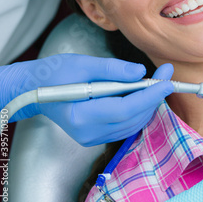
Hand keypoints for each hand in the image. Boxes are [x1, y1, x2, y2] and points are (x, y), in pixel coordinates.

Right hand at [0, 55, 173, 144]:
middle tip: (167, 73)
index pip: (123, 109)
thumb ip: (112, 69)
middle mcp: (87, 132)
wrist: (35, 89)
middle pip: (131, 118)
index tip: (167, 81)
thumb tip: (140, 72)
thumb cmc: (54, 73)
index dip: (148, 96)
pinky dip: (138, 109)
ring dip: (148, 103)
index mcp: (80, 115)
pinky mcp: (96, 135)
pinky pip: (125, 125)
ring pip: (132, 123)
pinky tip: (142, 92)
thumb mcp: (82, 63)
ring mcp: (91, 137)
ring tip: (157, 80)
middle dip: (153, 96)